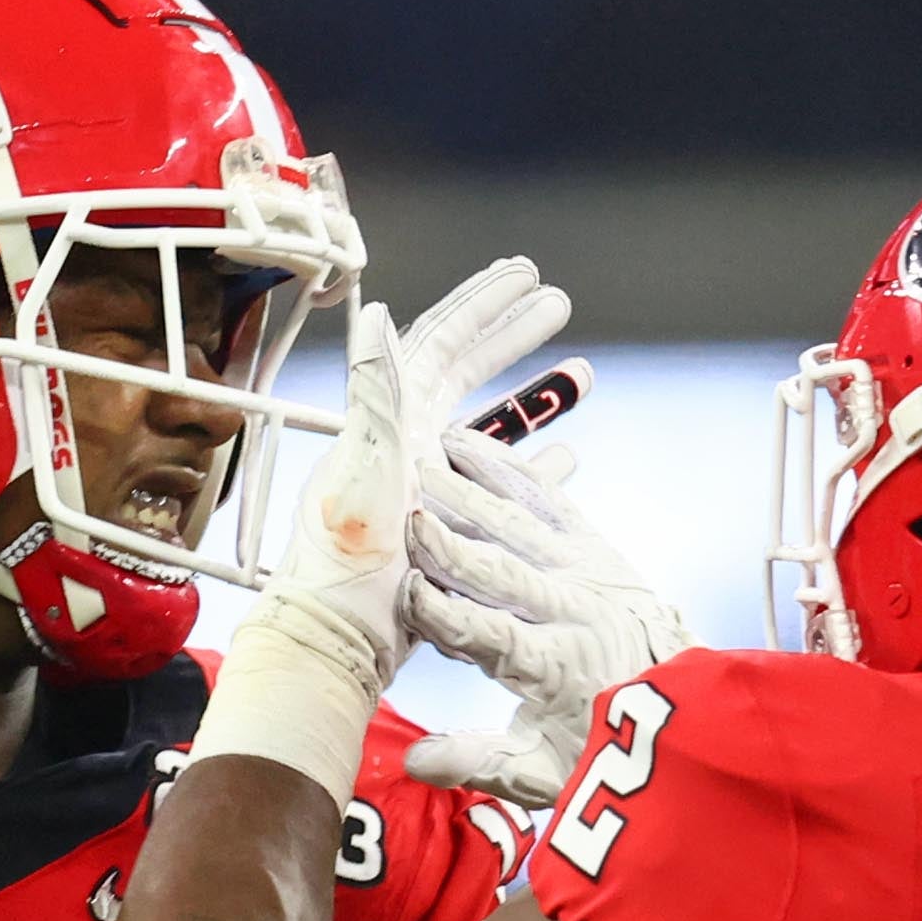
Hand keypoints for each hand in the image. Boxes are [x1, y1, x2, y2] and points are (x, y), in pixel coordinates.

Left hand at [196, 260, 569, 801]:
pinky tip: (568, 455)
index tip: (530, 275)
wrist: (336, 645)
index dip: (484, 304)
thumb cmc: (346, 564)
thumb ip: (373, 392)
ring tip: (584, 375)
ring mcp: (424, 488)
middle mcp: (404, 446)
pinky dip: (532, 465)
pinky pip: (496, 487)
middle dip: (509, 333)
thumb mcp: (366, 469)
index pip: (440, 342)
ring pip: (487, 423)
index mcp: (389, 423)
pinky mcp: (441, 531)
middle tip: (558, 302)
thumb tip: (378, 313)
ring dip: (533, 397)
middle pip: (462, 371)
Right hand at [399, 408, 691, 808]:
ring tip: (421, 465)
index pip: (491, 636)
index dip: (443, 615)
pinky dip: (508, 471)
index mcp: (556, 667)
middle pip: (501, 571)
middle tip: (402, 516)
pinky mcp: (593, 546)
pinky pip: (546, 501)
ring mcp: (586, 571)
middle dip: (450, 544)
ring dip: (469, 494)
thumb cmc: (600, 746)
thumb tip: (414, 762)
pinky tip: (468, 446)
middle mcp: (573, 611)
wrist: (683, 712)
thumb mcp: (541, 773)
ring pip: (519, 525)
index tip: (402, 593)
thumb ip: (477, 762)